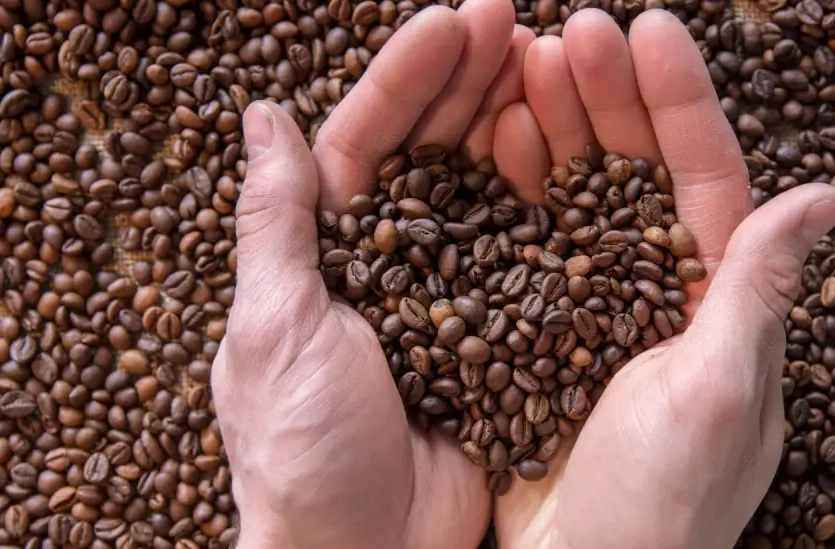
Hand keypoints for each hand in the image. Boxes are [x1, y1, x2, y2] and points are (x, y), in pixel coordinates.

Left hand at [210, 2, 542, 546]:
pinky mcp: (496, 334)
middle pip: (430, 153)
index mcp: (323, 253)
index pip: (365, 141)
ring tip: (549, 61)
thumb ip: (276, 221)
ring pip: (482, 194)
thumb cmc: (301, 450)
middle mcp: (386, 264)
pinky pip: (523, 257)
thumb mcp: (274, 326)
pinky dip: (545, 208)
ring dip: (511, 126)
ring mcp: (447, 296)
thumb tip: (262, 117)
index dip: (407, 77)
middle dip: (467, 82)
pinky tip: (572, 159)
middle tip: (514, 18)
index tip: (453, 20)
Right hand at [489, 10, 834, 548]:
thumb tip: (826, 196)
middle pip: (634, 171)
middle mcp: (656, 291)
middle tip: (569, 30)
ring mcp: (592, 304)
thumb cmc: (661, 505)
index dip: (678, 101)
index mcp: (716, 301)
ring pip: (575, 197)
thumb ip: (756, 291)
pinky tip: (490, 144)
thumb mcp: (717, 393)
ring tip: (521, 64)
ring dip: (553, 129)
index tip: (648, 30)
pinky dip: (510, 192)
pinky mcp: (536, 326)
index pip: (705, 178)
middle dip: (606, 96)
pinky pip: (526, 242)